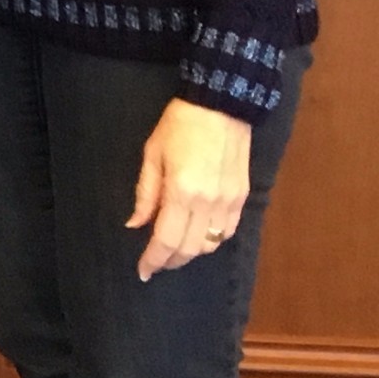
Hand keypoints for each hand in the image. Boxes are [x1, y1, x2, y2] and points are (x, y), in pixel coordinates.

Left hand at [127, 97, 251, 278]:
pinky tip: (198, 234)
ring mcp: (230, 202)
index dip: (154, 259)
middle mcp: (209, 203)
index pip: (166, 239)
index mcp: (182, 192)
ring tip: (173, 248)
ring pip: (211, 244)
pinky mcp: (243, 198)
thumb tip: (135, 224)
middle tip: (155, 262)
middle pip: (190, 249)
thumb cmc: (178, 125)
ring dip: (191, 252)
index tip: (143, 272)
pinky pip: (228, 232)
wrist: (220, 105)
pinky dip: (211, 240)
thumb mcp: (152, 155)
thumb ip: (145, 194)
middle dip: (171, 261)